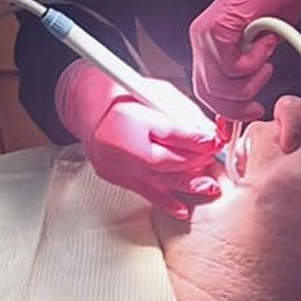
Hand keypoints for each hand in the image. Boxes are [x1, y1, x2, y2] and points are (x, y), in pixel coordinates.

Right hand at [55, 58, 220, 215]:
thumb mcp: (154, 92)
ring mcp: (113, 163)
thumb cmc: (120, 94)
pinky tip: (181, 208)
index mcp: (127, 115)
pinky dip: (166, 201)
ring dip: (187, 184)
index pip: (169, 132)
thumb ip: (180, 113)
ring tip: (207, 185)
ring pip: (157, 180)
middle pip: (165, 160)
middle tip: (211, 157)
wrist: (86, 105)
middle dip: (195, 160)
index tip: (214, 140)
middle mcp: (117, 143)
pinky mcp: (113, 176)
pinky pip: (144, 192)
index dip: (197, 139)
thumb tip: (206, 132)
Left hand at [190, 0, 300, 118]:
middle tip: (257, 103)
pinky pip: (231, 66)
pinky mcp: (218, 27)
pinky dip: (253, 63)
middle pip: (207, 92)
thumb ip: (245, 68)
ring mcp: (206, 33)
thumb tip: (244, 96)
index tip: (248, 112)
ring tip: (265, 61)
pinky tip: (264, 45)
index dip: (226, 109)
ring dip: (249, 82)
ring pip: (219, 84)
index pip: (204, 89)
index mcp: (207, 43)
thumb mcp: (259, 46)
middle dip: (236, 106)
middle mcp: (201, 38)